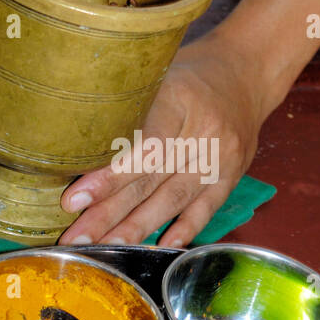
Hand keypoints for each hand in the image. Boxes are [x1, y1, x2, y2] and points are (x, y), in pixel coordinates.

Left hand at [58, 37, 263, 246]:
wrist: (245, 72)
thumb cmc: (188, 76)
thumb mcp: (157, 76)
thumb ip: (127, 111)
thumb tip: (75, 152)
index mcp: (179, 98)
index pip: (143, 145)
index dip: (108, 176)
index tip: (74, 200)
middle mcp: (204, 129)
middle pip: (152, 177)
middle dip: (111, 211)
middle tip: (77, 236)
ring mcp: (222, 156)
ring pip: (174, 198)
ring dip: (137, 227)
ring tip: (105, 246)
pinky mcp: (232, 175)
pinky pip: (206, 208)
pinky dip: (183, 229)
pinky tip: (159, 247)